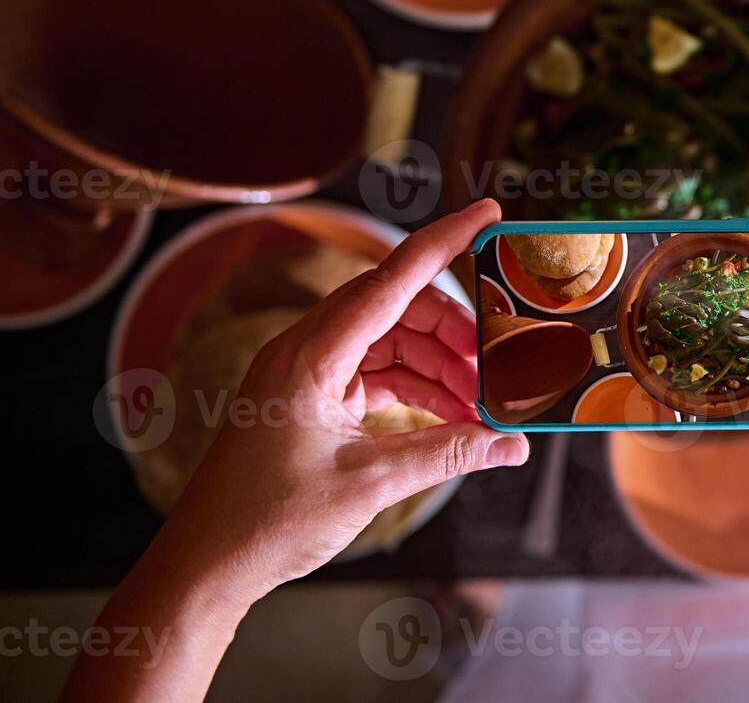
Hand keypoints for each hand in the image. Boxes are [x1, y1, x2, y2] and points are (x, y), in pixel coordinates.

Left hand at [162, 199, 527, 604]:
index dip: (444, 242)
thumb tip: (512, 444)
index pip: (391, 278)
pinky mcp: (312, 399)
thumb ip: (448, 453)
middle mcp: (306, 351)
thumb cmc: (264, 521)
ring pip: (391, 342)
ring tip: (481, 401)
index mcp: (310, 354)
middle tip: (501, 361)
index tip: (488, 214)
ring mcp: (307, 374)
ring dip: (440, 365)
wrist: (205, 565)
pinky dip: (416, 389)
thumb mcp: (369, 483)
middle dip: (455, 330)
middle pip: (398, 308)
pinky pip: (376, 373)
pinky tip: (451, 416)